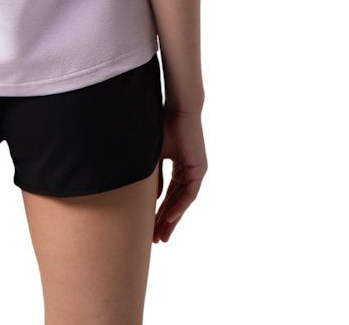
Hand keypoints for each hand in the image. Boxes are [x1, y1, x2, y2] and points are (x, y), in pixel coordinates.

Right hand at [154, 107, 206, 242]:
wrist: (179, 109)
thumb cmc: (163, 124)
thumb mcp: (154, 155)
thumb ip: (154, 176)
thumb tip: (150, 198)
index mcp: (179, 166)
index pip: (169, 194)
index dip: (159, 210)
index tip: (149, 226)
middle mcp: (189, 171)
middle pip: (176, 202)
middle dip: (165, 221)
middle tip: (156, 239)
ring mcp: (195, 171)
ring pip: (183, 201)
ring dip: (172, 219)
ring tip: (161, 235)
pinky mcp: (199, 169)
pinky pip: (189, 193)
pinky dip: (179, 206)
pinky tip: (169, 218)